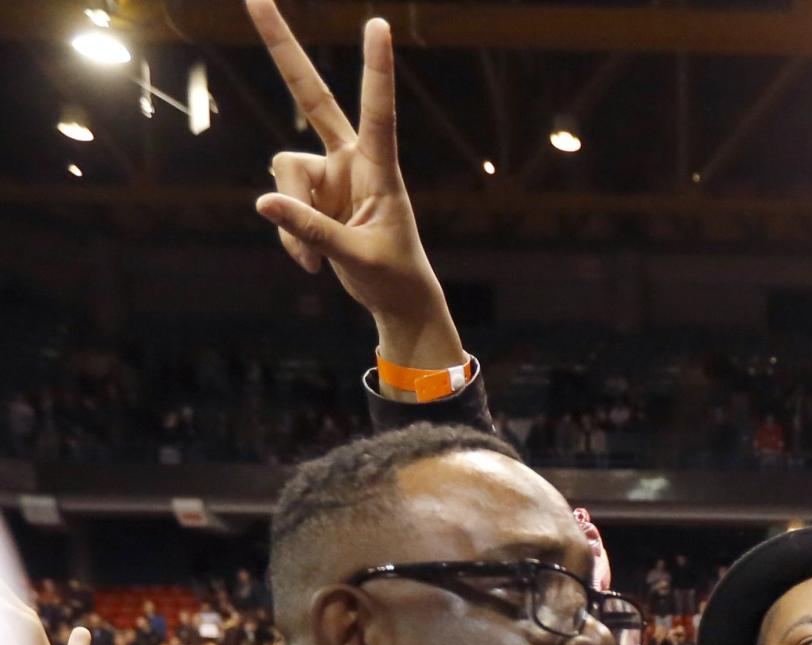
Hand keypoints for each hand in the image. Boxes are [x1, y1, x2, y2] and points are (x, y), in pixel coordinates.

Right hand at [246, 2, 464, 371]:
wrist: (396, 299)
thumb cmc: (394, 274)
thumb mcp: (358, 256)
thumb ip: (313, 231)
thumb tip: (263, 203)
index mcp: (380, 167)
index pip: (378, 111)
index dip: (376, 69)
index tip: (379, 25)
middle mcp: (350, 160)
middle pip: (309, 95)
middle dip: (281, 48)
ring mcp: (326, 174)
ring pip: (282, 175)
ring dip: (293, 221)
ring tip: (317, 256)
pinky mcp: (308, 194)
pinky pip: (279, 206)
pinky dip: (291, 238)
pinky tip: (312, 262)